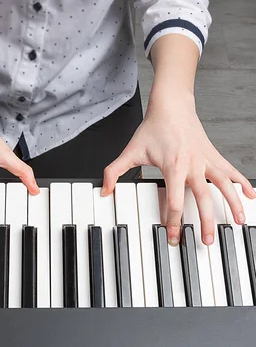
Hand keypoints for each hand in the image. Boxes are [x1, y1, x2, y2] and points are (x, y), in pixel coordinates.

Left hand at [101, 88, 255, 245]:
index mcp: (173, 166)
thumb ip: (114, 172)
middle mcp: (193, 165)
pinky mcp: (214, 156)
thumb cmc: (154, 128)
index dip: (172, 221)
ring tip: (238, 222)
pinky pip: (231, 172)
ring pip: (223, 185)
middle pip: (202, 199)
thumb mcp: (131, 151)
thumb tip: (104, 190)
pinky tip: (251, 196)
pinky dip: (242, 183)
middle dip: (206, 222)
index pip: (173, 201)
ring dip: (233, 204)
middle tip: (207, 241)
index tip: (172, 237)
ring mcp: (206, 160)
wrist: (172, 105)